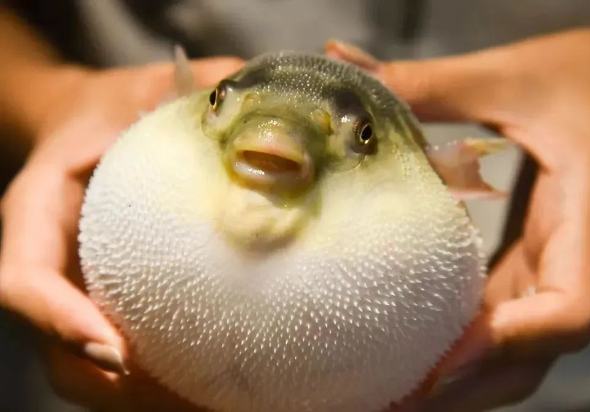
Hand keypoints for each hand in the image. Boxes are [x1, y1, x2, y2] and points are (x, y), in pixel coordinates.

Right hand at [0, 56, 242, 410]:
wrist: (95, 122)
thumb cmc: (117, 106)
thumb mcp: (148, 86)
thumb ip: (195, 88)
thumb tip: (265, 101)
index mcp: (38, 211)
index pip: (24, 277)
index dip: (60, 318)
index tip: (115, 350)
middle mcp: (51, 263)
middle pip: (57, 348)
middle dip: (116, 383)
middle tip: (187, 396)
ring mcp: (76, 290)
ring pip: (87, 368)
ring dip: (142, 398)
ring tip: (210, 402)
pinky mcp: (107, 301)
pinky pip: (122, 359)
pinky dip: (159, 384)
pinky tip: (217, 384)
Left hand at [327, 24, 589, 411]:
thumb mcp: (510, 76)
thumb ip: (429, 82)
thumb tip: (341, 64)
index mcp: (581, 215)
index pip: (570, 309)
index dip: (509, 344)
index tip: (442, 357)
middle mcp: (568, 258)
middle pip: (532, 357)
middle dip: (466, 387)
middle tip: (388, 396)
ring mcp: (548, 269)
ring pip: (515, 354)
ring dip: (458, 382)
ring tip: (386, 389)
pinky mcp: (528, 265)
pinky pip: (498, 324)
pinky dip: (458, 347)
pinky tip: (409, 345)